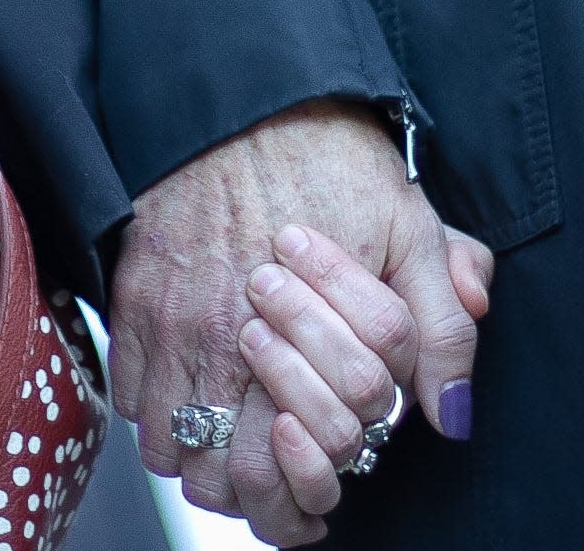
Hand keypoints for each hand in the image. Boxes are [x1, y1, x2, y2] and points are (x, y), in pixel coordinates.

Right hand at [108, 99, 489, 545]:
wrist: (248, 98)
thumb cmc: (332, 160)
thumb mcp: (413, 230)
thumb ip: (442, 326)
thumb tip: (450, 415)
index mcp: (318, 324)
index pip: (323, 446)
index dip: (337, 457)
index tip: (334, 446)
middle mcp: (238, 335)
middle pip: (240, 474)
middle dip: (267, 487)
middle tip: (278, 464)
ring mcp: (178, 322)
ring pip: (178, 452)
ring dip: (207, 459)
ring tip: (231, 437)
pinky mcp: (134, 302)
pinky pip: (133, 405)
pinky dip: (159, 419)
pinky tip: (190, 392)